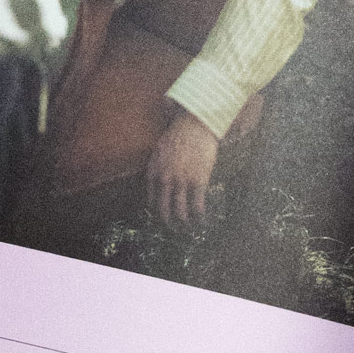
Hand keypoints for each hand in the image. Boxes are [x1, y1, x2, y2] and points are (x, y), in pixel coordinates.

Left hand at [145, 109, 220, 224]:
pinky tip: (202, 219)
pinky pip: (197, 206)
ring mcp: (181, 182)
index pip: (152, 202)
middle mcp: (165, 180)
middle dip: (169, 223)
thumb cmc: (179, 135)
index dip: (158, 213)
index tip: (164, 217)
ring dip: (184, 223)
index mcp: (153, 173)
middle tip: (175, 228)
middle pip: (164, 211)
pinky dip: (199, 216)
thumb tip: (161, 185)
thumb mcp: (159, 152)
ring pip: (180, 213)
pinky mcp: (198, 181)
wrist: (195, 124)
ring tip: (190, 226)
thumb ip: (158, 169)